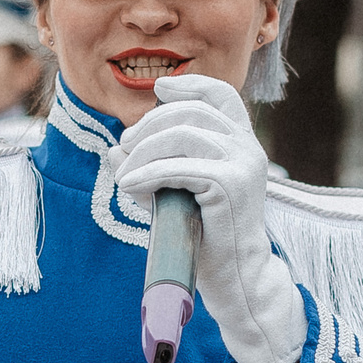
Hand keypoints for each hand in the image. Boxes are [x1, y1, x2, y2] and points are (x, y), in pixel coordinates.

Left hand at [110, 74, 305, 362]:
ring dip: (144, 152)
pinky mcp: (232, 185)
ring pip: (184, 134)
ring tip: (125, 176)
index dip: (190, 84)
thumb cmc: (204, 236)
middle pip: (191, 112)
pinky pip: (180, 167)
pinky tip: (129, 186)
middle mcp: (248, 148)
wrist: (234, 277)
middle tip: (124, 148)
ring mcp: (244, 164)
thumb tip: (114, 150)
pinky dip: (148, 173)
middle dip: (149, 126)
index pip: (221, 95)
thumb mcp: (174, 192)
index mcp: (241, 143)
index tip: (160, 90)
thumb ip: (151, 167)